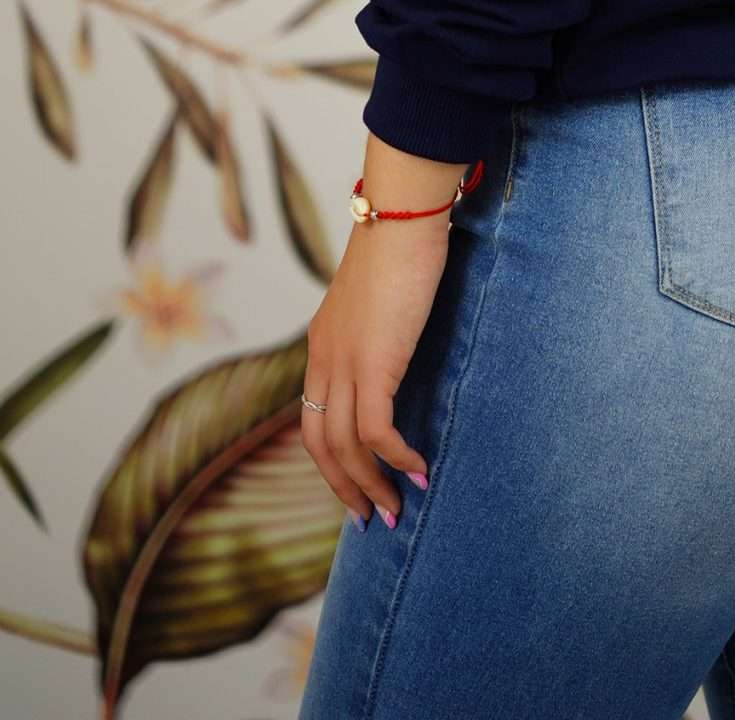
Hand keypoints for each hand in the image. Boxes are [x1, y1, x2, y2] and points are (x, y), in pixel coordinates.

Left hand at [301, 210, 449, 526]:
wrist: (401, 216)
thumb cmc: (400, 244)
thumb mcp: (379, 296)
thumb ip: (378, 326)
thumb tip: (400, 346)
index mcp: (322, 344)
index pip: (314, 419)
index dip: (333, 460)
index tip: (357, 486)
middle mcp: (324, 359)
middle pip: (321, 445)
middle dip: (346, 488)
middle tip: (372, 518)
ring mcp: (344, 363)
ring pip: (346, 447)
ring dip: (372, 484)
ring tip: (399, 508)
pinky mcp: (373, 364)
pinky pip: (377, 431)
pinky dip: (397, 457)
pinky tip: (419, 468)